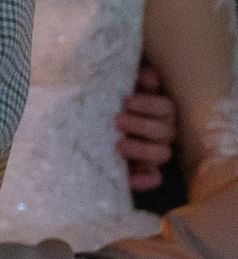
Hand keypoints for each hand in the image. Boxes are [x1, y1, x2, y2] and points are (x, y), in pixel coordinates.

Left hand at [117, 59, 176, 193]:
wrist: (92, 122)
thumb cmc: (111, 101)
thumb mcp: (120, 87)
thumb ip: (136, 79)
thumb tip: (145, 78)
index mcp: (160, 110)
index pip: (166, 107)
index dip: (150, 105)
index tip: (128, 102)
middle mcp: (163, 131)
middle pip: (164, 131)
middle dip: (141, 125)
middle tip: (117, 120)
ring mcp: (155, 152)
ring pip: (162, 154)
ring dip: (141, 150)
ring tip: (118, 145)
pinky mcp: (145, 170)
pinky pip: (154, 179)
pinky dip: (144, 181)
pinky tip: (129, 179)